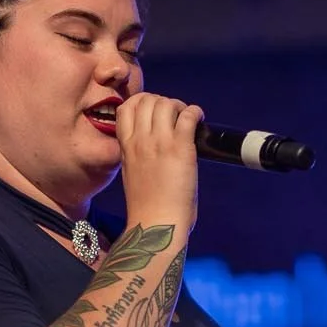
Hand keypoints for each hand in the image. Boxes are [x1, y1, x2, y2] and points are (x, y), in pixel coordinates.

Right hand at [116, 92, 202, 231]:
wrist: (156, 226)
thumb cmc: (146, 209)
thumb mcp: (131, 176)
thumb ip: (136, 156)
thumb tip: (149, 147)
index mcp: (127, 148)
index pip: (126, 108)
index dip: (141, 102)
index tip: (152, 110)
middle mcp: (141, 141)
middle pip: (148, 100)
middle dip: (163, 102)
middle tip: (174, 115)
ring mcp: (160, 143)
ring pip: (167, 103)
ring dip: (179, 106)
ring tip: (186, 118)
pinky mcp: (180, 149)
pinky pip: (188, 115)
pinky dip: (195, 112)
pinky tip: (199, 120)